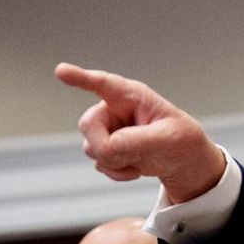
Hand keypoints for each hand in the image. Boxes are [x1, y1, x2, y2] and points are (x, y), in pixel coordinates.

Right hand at [56, 63, 225, 202]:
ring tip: (141, 157)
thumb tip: (109, 145)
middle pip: (87, 124)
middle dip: (105, 145)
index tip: (61, 71)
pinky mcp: (106, 148)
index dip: (81, 77)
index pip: (103, 83)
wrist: (183, 160)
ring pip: (90, 148)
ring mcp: (108, 130)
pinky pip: (99, 164)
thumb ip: (139, 139)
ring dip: (116, 161)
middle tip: (130, 155)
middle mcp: (114, 109)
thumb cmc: (181, 139)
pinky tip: (136, 168)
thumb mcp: (169, 138)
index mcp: (132, 96)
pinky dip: (117, 172)